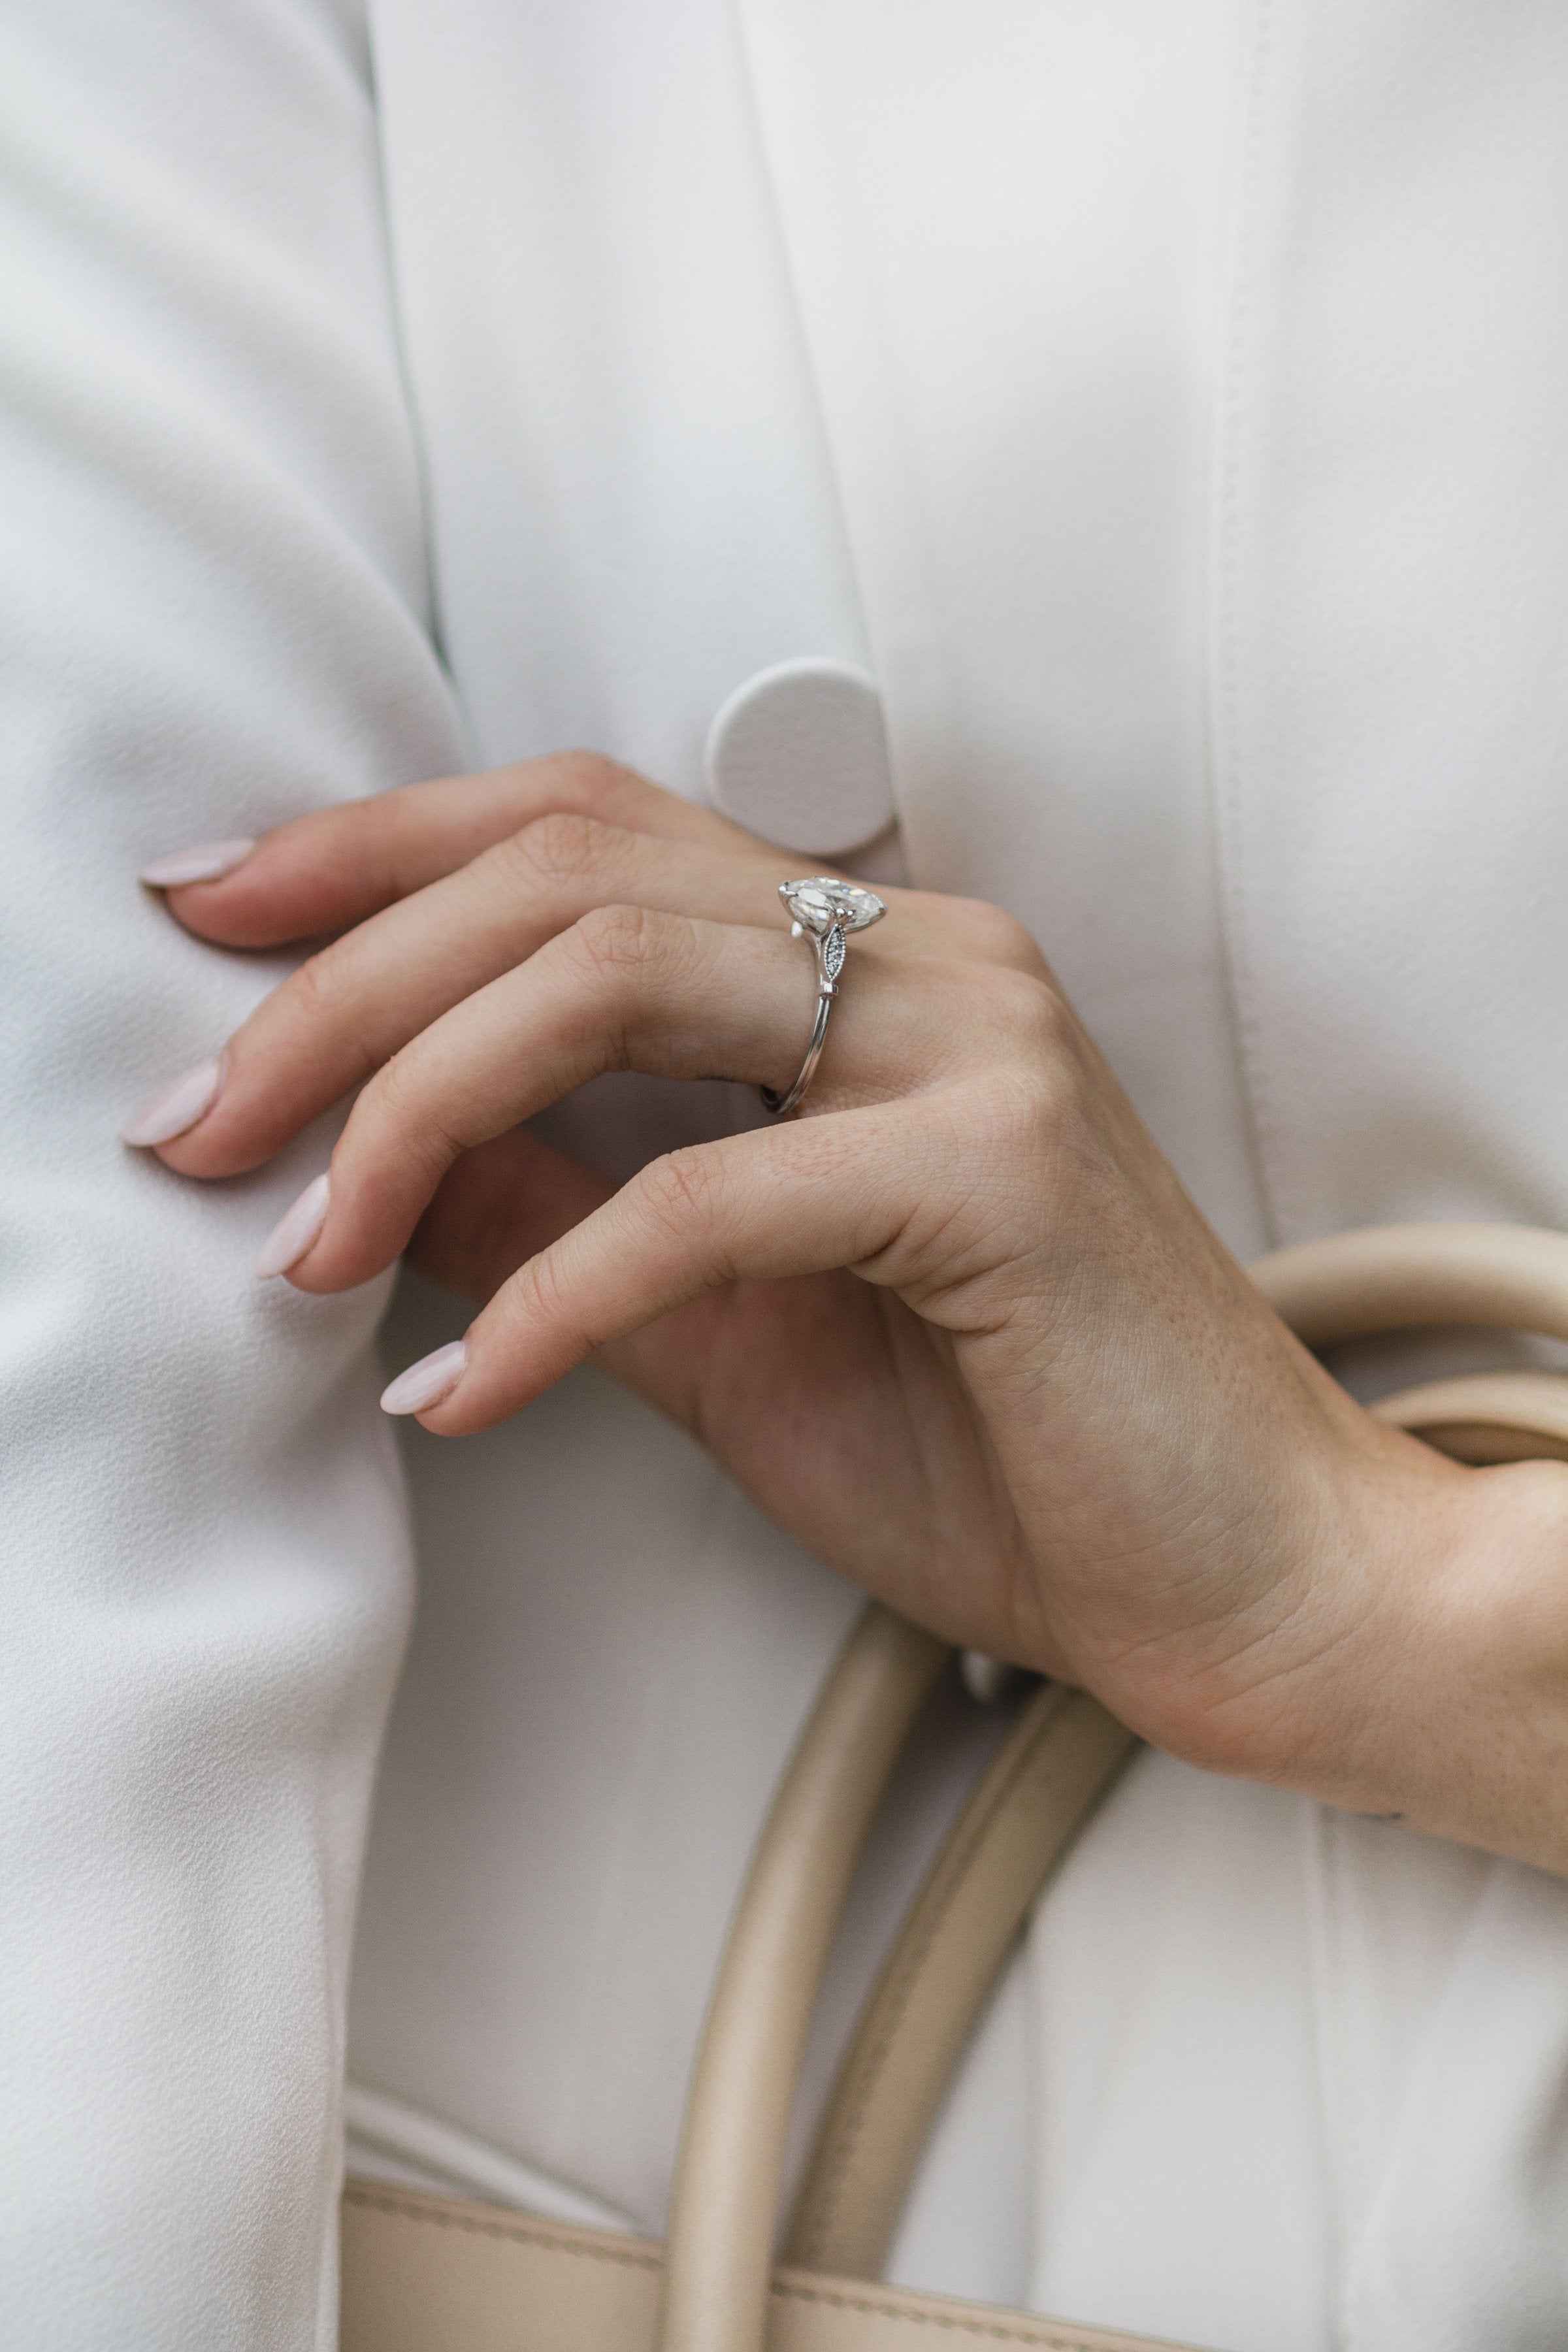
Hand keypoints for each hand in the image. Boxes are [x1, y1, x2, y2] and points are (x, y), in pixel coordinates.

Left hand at [129, 754, 1567, 1868]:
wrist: (1231, 1579)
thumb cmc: (1000, 1446)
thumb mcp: (722, 1316)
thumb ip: (562, 1203)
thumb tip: (378, 1153)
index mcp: (859, 957)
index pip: (579, 825)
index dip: (372, 848)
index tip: (207, 917)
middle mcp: (918, 951)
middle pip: (561, 873)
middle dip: (339, 986)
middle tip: (200, 1118)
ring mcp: (969, 1037)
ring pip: (610, 976)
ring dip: (407, 1102)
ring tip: (295, 1239)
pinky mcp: (996, 1168)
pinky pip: (706, 1193)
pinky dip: (551, 1294)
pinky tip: (457, 1393)